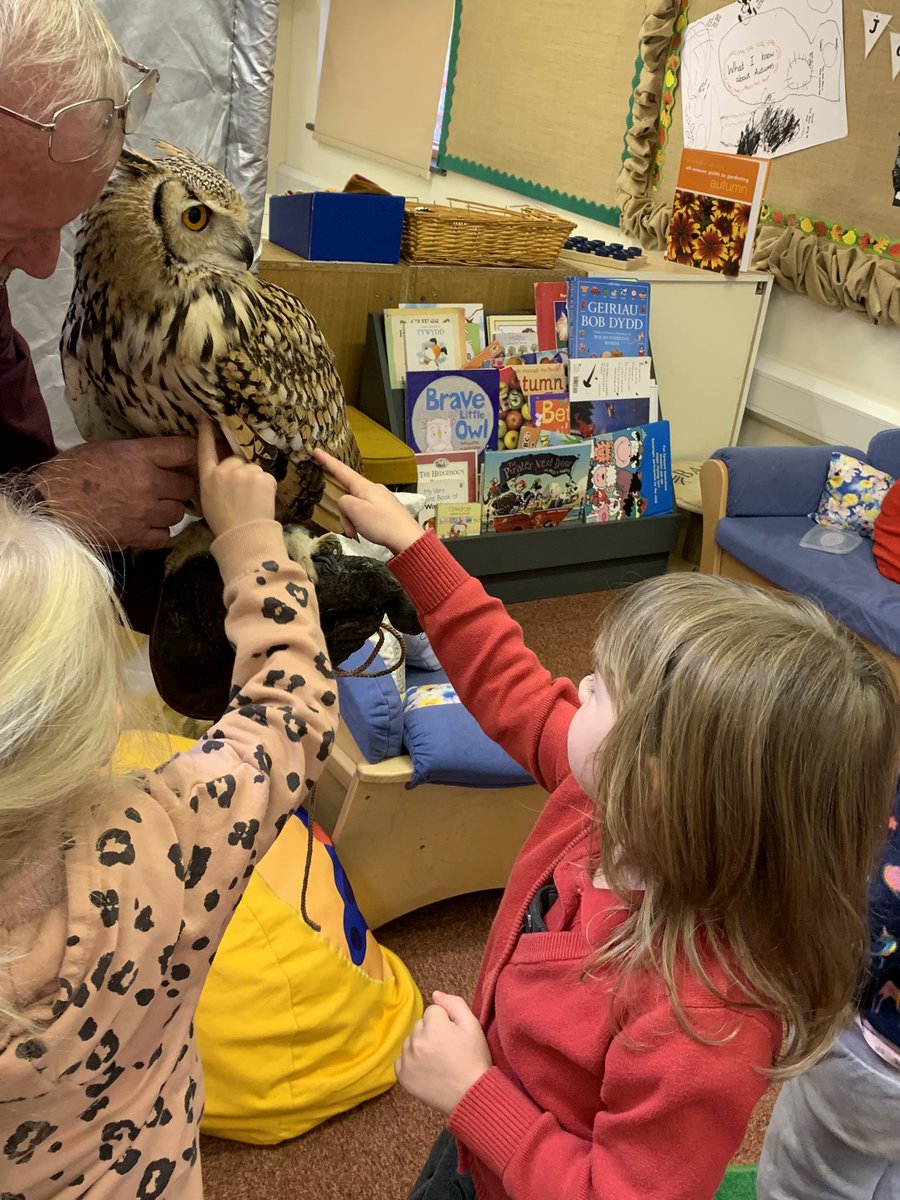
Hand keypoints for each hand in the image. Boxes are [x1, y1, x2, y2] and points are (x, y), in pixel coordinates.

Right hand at [32, 436, 196, 550]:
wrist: (47, 505)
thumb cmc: (69, 472)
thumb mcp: (104, 450)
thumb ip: (136, 454)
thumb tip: (160, 458)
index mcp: (138, 456)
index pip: (183, 450)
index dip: (195, 451)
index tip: (197, 454)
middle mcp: (147, 483)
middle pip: (186, 486)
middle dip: (180, 486)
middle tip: (170, 486)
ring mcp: (144, 512)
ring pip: (178, 512)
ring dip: (170, 510)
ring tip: (155, 507)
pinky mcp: (135, 536)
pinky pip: (164, 536)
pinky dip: (160, 532)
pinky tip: (148, 526)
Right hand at [197, 417, 276, 537]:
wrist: (244, 537)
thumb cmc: (225, 524)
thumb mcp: (209, 500)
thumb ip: (214, 481)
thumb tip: (223, 471)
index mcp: (208, 477)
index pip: (205, 449)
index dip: (206, 432)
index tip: (205, 417)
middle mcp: (224, 470)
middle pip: (236, 460)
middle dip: (241, 472)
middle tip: (243, 495)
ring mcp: (243, 471)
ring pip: (253, 468)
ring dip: (255, 480)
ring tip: (253, 501)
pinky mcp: (261, 476)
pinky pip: (266, 477)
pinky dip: (267, 487)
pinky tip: (262, 501)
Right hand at [312, 448, 424, 555]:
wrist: (408, 539)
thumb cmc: (382, 524)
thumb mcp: (355, 511)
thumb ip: (343, 502)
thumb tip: (345, 503)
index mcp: (364, 486)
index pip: (341, 469)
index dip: (326, 460)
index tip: (315, 450)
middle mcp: (373, 489)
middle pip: (347, 495)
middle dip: (343, 513)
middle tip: (348, 529)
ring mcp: (380, 499)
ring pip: (356, 507)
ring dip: (352, 521)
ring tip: (357, 534)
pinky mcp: (386, 510)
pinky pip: (365, 513)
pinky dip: (361, 524)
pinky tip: (366, 533)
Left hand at [395, 991, 491, 1115]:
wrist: (471, 1096)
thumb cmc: (474, 1059)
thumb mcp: (472, 1025)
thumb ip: (454, 1003)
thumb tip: (434, 994)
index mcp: (433, 1026)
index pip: (433, 1011)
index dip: (447, 1022)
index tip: (455, 1037)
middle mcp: (416, 1040)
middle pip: (421, 1025)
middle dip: (432, 1032)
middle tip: (448, 1050)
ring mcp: (407, 1059)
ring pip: (411, 1041)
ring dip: (421, 1046)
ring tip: (439, 1060)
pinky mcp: (402, 1076)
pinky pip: (402, 1059)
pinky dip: (411, 1062)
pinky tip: (427, 1069)